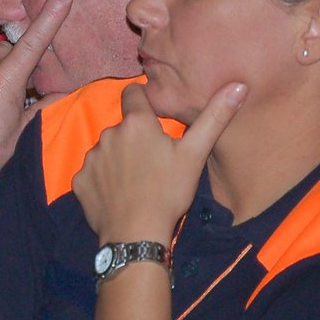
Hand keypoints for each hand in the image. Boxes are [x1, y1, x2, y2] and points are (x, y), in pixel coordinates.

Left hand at [73, 81, 245, 243]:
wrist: (136, 235)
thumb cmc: (169, 192)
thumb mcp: (196, 154)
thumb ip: (214, 117)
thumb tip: (239, 85)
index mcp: (136, 123)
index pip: (133, 93)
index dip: (143, 101)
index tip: (154, 118)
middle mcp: (108, 134)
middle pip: (122, 127)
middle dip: (134, 138)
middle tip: (152, 161)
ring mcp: (91, 158)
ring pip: (106, 150)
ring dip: (118, 159)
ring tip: (136, 181)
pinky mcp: (80, 181)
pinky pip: (92, 173)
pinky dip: (103, 180)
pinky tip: (118, 195)